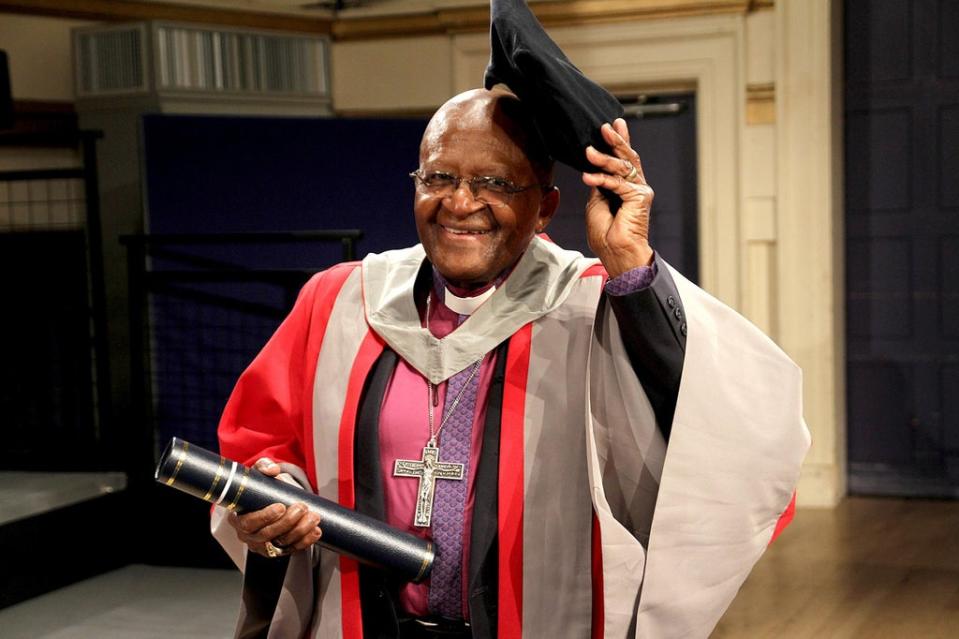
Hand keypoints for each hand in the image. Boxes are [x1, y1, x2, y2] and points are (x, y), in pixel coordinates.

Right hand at [226, 458, 321, 557]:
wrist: (271, 499)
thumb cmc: (260, 489)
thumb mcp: (258, 475)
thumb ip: (263, 467)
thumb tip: (273, 470)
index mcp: (238, 518)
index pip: (248, 523)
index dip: (264, 517)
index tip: (281, 506)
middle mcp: (248, 536)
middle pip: (266, 535)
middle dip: (287, 522)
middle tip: (302, 508)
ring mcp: (263, 545)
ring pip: (281, 543)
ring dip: (300, 531)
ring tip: (313, 517)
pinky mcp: (277, 550)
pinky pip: (291, 549)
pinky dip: (305, 541)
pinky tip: (315, 531)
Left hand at [582, 119, 654, 277]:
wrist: (616, 252)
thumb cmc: (606, 234)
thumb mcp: (595, 203)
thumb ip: (599, 185)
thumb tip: (594, 169)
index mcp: (625, 187)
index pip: (621, 160)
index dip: (618, 141)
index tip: (612, 124)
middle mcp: (635, 186)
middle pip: (626, 158)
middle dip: (615, 140)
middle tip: (604, 127)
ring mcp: (639, 190)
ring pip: (621, 167)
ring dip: (603, 158)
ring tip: (588, 151)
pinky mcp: (639, 197)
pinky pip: (617, 183)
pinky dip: (602, 179)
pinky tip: (588, 177)